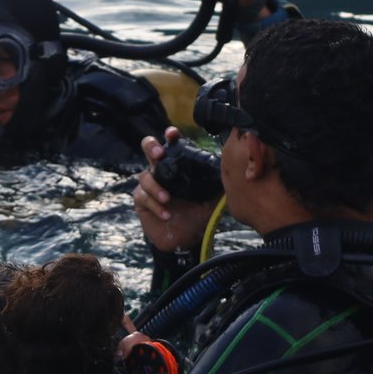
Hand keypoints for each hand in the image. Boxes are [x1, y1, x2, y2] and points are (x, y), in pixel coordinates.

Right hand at [133, 126, 216, 252]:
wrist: (187, 238)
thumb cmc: (198, 213)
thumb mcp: (212, 197)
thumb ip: (218, 182)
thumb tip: (231, 167)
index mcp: (177, 165)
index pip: (172, 144)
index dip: (170, 135)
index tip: (173, 134)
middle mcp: (161, 171)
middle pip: (148, 148)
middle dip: (151, 146)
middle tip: (159, 154)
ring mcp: (149, 185)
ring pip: (144, 177)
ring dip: (156, 187)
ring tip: (168, 198)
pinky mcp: (141, 201)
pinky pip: (143, 197)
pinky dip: (155, 206)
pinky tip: (166, 214)